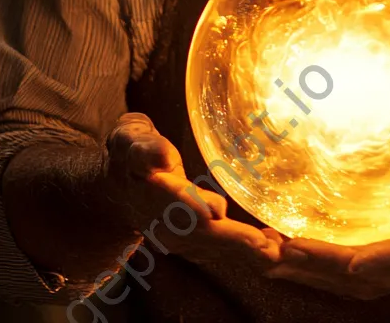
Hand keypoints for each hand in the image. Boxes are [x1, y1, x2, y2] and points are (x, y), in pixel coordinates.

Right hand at [105, 112, 280, 268]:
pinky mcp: (186, 242)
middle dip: (232, 238)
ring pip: (210, 245)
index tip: (216, 212)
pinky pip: (215, 249)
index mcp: (149, 188)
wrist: (116, 187)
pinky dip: (241, 251)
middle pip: (199, 231)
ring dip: (241, 249)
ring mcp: (173, 235)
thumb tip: (164, 156)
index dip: (193, 205)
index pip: (172, 197)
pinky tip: (269, 248)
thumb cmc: (130, 151)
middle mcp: (161, 219)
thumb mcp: (129, 138)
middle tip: (264, 243)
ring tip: (274, 250)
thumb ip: (145, 147)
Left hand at [266, 209, 389, 301]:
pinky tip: (277, 251)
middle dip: (302, 258)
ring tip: (262, 247)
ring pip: (323, 275)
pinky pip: (324, 274)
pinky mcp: (362, 276)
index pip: (367, 260)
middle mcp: (381, 276)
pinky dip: (299, 266)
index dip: (335, 254)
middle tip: (271, 245)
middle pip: (334, 270)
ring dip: (293, 265)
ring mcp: (369, 280)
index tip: (309, 247)